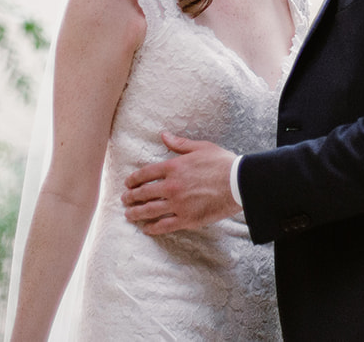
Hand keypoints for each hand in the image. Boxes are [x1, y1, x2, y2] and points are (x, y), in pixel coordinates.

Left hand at [121, 132, 238, 234]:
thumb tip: (164, 135)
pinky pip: (164, 225)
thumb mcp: (200, 147)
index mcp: (173, 167)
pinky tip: (147, 229)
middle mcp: (171, 186)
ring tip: (129, 215)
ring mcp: (178, 204)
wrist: (238, 183)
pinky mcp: (187, 219)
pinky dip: (153, 228)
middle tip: (124, 200)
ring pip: (150, 211)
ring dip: (136, 213)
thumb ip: (179, 144)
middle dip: (131, 197)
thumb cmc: (222, 163)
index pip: (145, 174)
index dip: (133, 179)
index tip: (127, 184)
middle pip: (144, 193)